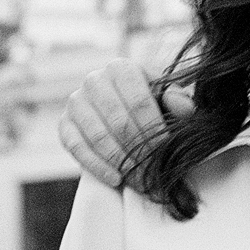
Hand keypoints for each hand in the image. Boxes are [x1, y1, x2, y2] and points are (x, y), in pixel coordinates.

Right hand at [60, 61, 184, 189]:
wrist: (120, 113)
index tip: (166, 154)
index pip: (139, 102)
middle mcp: (94, 80)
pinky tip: (116, 179)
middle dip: (139, 152)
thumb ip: (179, 102)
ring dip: (121, 162)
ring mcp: (75, 101)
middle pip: (119, 122)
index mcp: (122, 68)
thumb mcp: (167, 100)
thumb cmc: (150, 105)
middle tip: (155, 175)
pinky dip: (97, 166)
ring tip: (140, 181)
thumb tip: (185, 109)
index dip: (154, 130)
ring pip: (98, 136)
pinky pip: (77, 147)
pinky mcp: (64, 124)